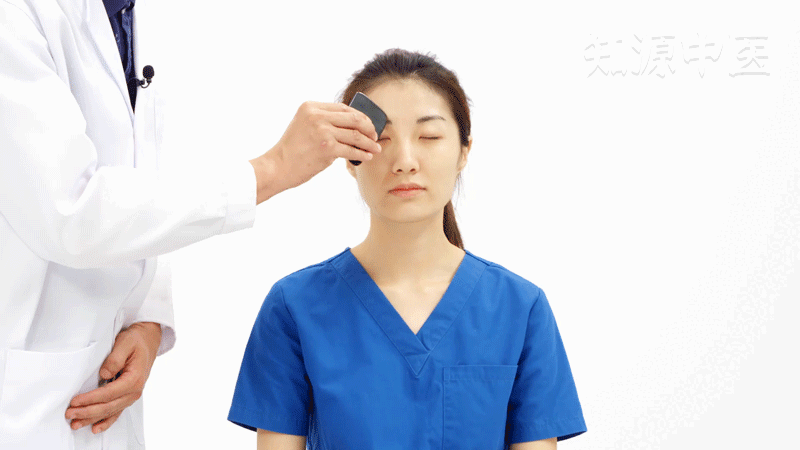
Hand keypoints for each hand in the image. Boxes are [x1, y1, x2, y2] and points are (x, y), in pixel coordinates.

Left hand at [65, 322, 161, 433]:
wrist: (148, 340)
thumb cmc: (136, 341)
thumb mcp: (125, 343)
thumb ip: (115, 359)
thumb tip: (104, 374)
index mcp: (134, 379)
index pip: (108, 393)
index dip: (90, 399)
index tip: (75, 401)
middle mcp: (135, 390)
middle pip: (108, 406)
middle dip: (87, 412)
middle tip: (70, 414)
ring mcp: (132, 395)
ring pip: (110, 412)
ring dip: (92, 419)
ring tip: (76, 423)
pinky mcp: (127, 396)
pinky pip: (117, 412)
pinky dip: (106, 422)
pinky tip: (96, 428)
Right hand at [250, 101, 381, 203]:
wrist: (278, 166)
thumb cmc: (292, 150)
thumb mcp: (304, 126)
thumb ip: (323, 121)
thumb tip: (350, 127)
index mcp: (311, 107)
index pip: (343, 107)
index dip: (360, 116)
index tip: (368, 124)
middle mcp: (317, 115)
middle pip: (353, 118)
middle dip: (369, 127)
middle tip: (375, 136)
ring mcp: (322, 130)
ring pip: (355, 134)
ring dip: (369, 143)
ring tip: (375, 148)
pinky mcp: (326, 147)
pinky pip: (351, 149)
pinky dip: (362, 153)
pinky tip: (367, 156)